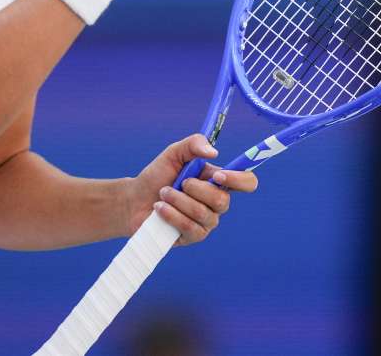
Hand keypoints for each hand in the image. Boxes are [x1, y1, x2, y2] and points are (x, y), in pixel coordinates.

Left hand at [123, 134, 258, 245]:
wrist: (134, 199)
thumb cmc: (157, 176)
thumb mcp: (173, 153)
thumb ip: (193, 144)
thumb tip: (214, 152)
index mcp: (218, 181)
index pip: (246, 182)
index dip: (239, 179)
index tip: (217, 175)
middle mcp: (217, 203)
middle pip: (222, 200)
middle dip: (195, 189)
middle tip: (178, 182)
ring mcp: (206, 222)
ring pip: (202, 213)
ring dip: (178, 200)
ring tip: (162, 193)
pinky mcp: (193, 236)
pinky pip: (189, 227)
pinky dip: (171, 214)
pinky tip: (159, 208)